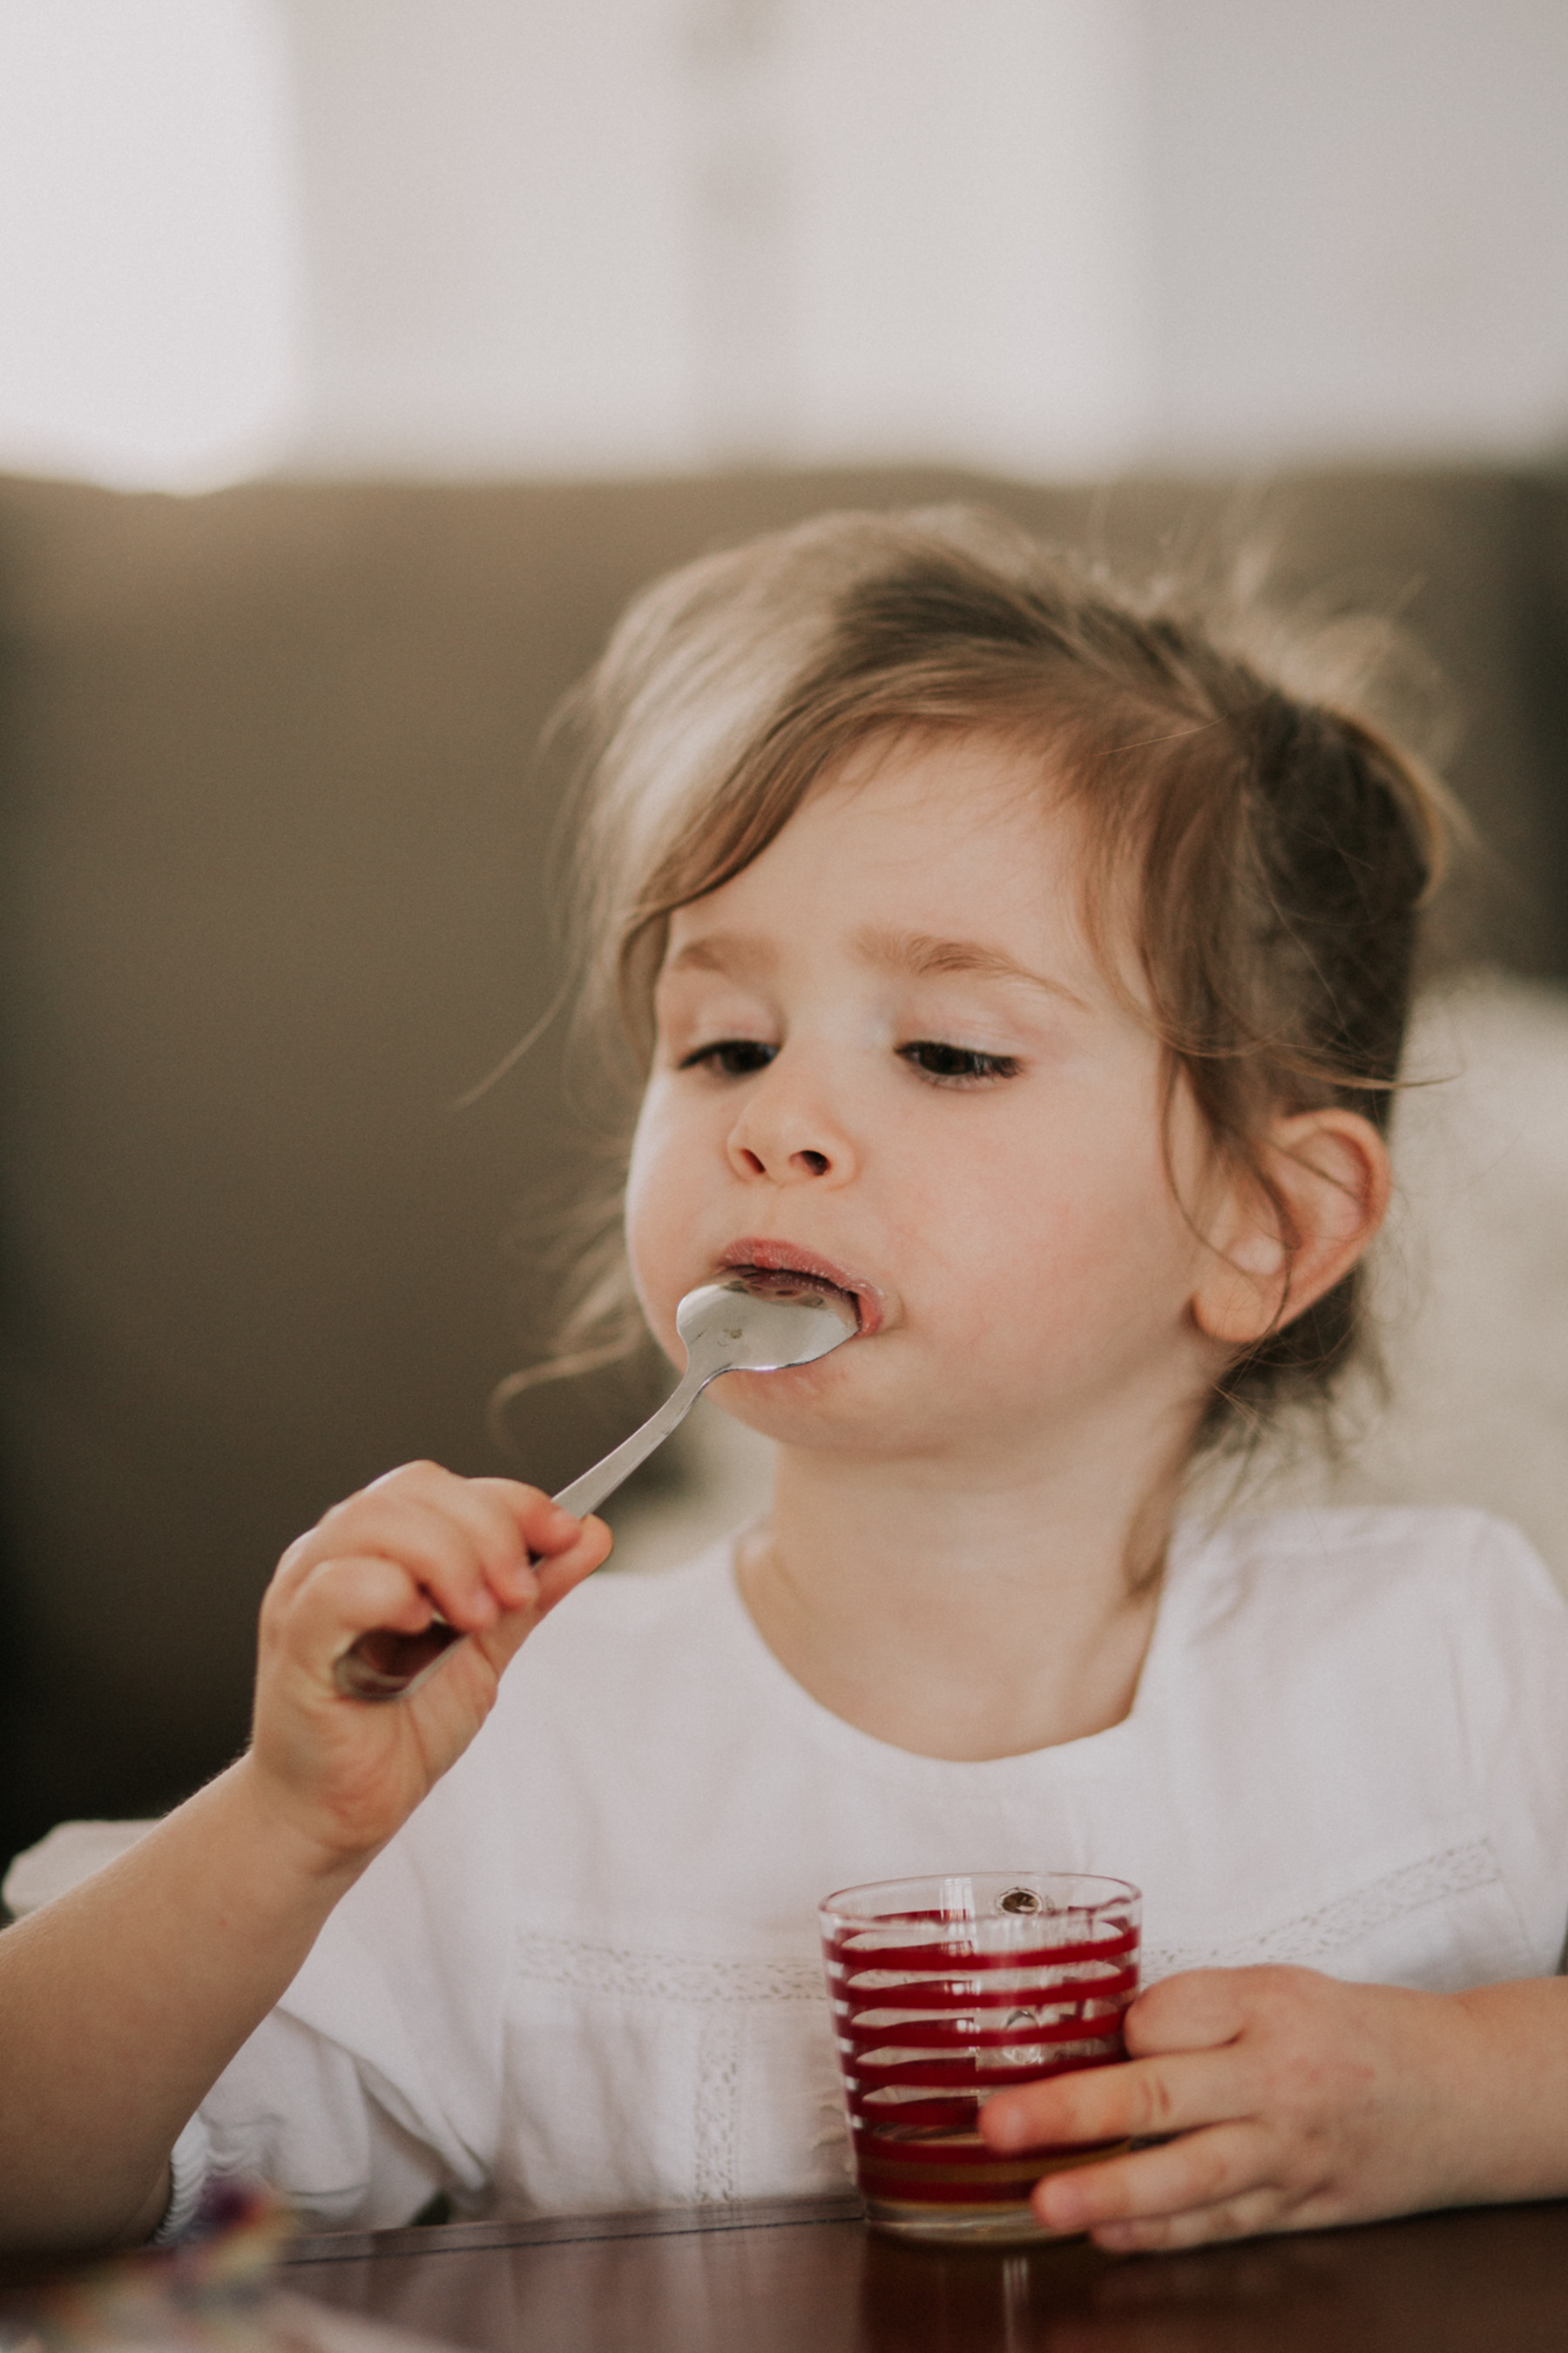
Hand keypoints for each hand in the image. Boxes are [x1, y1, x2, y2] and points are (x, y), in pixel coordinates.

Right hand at [248, 1463, 610, 1865]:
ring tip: (477, 1619)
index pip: (443, 1486)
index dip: (512, 1502)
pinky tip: (420, 1626)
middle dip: (488, 1533)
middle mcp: (334, 1555)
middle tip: (517, 1596)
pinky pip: (337, 1586)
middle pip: (414, 1490)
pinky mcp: (296, 1642)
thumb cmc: (394, 1733)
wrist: (339, 1815)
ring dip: (448, 1560)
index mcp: (378, 1547)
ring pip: (375, 1521)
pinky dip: (390, 1593)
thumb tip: (587, 1533)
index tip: (564, 1535)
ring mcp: (305, 1592)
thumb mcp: (483, 1652)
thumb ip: (530, 1593)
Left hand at [978, 1965, 1476, 2251]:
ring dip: (1108, 2190)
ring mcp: (1288, 2154)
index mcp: (1267, 2005)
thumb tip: (1099, 2037)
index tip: (1073, 2032)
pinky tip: (1105, 2231)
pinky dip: (1161, 2233)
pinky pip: (1219, 2224)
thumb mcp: (1279, 1988)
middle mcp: (1277, 2081)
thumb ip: (1196, 2010)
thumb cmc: (1352, 2031)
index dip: (1112, 2028)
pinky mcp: (1299, 2210)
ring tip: (1044, 2202)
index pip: (1164, 2014)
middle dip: (1073, 2111)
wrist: (1460, 2093)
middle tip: (999, 2124)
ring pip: (1188, 2178)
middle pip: (1162, 2095)